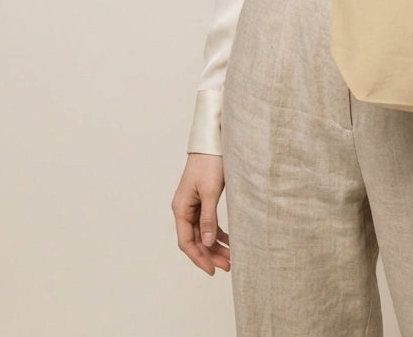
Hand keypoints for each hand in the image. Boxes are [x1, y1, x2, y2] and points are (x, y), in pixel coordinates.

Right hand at [172, 153, 230, 275]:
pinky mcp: (203, 200)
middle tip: (228, 266)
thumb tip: (208, 243)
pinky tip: (229, 241)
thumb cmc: (209, 163)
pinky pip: (208, 223)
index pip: (187, 241)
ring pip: (203, 233)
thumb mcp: (210, 192)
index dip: (198, 258)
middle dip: (210, 254)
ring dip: (216, 246)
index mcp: (181, 208)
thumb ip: (209, 218)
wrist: (213, 142)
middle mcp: (184, 209)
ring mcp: (193, 205)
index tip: (212, 270)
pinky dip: (218, 233)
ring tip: (231, 258)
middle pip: (196, 240)